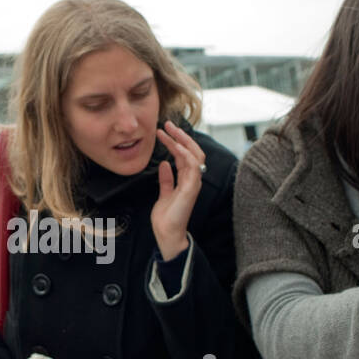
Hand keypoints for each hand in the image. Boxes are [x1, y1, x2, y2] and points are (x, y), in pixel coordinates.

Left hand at [151, 121, 204, 261]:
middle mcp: (193, 179)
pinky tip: (176, 147)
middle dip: (181, 136)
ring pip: (194, 155)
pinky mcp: (192, 188)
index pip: (185, 155)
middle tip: (168, 124)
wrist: (167, 234)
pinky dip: (186, 155)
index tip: (164, 131)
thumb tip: (164, 164)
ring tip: (169, 130)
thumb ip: (166, 179)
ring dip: (182, 141)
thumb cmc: (166, 217)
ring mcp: (194, 183)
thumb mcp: (164, 193)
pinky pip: (193, 167)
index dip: (176, 141)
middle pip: (193, 151)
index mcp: (187, 179)